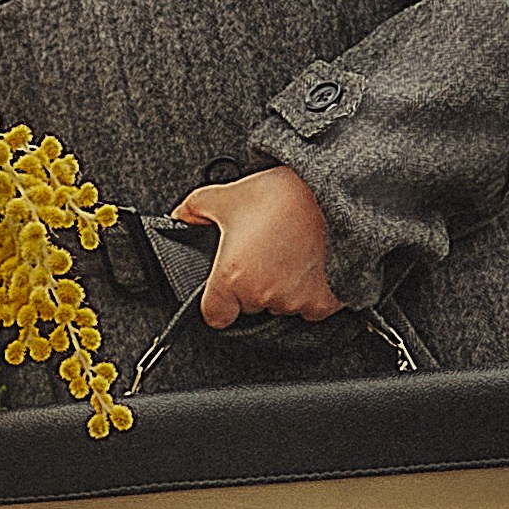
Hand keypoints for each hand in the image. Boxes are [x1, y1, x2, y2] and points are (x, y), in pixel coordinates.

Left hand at [175, 166, 338, 327]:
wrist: (329, 193)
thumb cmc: (278, 195)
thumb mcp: (223, 197)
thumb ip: (192, 210)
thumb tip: (179, 218)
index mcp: (231, 278)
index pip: (215, 315)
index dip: (218, 303)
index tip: (225, 291)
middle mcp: (262, 294)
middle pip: (250, 306)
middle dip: (254, 286)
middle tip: (263, 254)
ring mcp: (295, 301)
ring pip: (281, 306)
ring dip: (283, 288)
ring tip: (288, 253)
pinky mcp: (324, 302)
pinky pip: (312, 308)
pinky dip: (312, 292)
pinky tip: (310, 265)